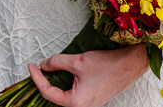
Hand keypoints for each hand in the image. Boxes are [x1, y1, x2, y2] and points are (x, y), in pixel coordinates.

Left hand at [27, 45, 147, 106]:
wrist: (130, 65)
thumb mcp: (77, 61)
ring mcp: (88, 102)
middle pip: (56, 97)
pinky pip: (74, 93)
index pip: (48, 93)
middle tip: (36, 69)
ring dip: (56, 83)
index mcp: (77, 102)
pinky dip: (66, 83)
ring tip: (48, 70)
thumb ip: (57, 63)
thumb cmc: (108, 65)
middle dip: (45, 83)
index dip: (37, 78)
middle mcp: (82, 106)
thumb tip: (45, 64)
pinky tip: (64, 73)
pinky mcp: (92, 96)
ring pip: (65, 95)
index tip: (32, 66)